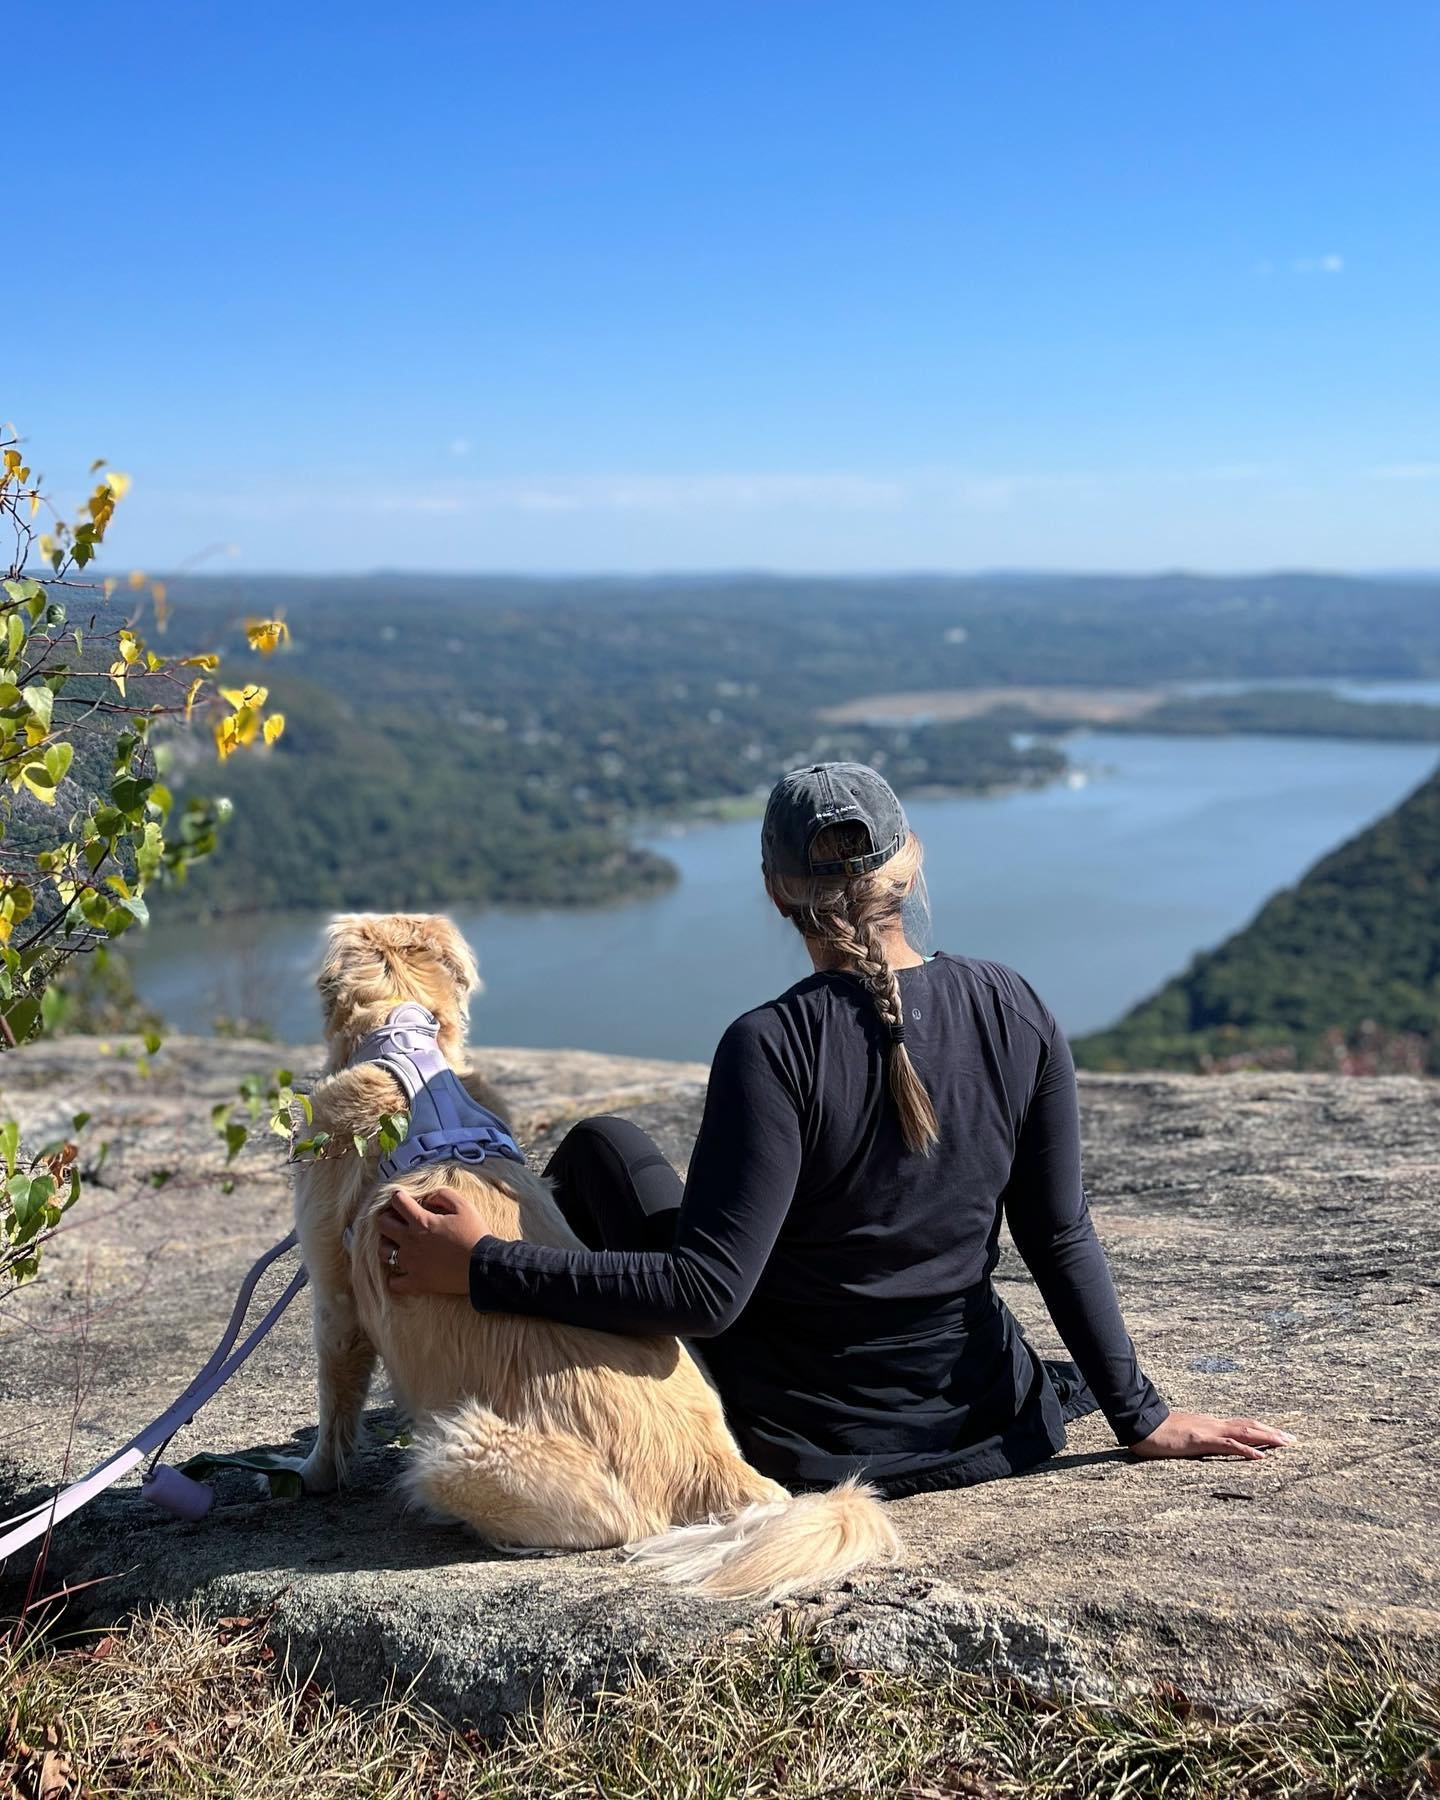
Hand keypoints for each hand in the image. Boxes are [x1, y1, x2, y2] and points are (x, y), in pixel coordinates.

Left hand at [377, 1186, 484, 1296]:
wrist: (484, 1266)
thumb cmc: (475, 1234)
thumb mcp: (464, 1206)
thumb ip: (442, 1195)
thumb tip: (427, 1196)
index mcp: (422, 1222)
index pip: (397, 1202)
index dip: (398, 1197)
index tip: (403, 1199)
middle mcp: (411, 1241)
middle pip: (383, 1225)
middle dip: (388, 1218)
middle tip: (398, 1221)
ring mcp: (411, 1264)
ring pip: (383, 1252)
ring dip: (388, 1245)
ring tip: (398, 1245)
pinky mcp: (417, 1282)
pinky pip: (394, 1282)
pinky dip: (395, 1277)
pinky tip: (403, 1271)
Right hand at [1130, 1410, 1295, 1460]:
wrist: (1139, 1423)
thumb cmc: (1157, 1432)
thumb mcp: (1182, 1436)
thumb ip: (1196, 1439)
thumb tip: (1205, 1445)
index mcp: (1210, 1425)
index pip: (1241, 1425)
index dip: (1262, 1429)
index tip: (1280, 1436)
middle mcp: (1213, 1424)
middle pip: (1249, 1426)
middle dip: (1273, 1432)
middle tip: (1294, 1440)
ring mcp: (1208, 1431)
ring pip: (1244, 1432)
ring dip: (1267, 1438)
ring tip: (1286, 1444)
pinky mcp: (1200, 1440)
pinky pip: (1227, 1445)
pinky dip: (1246, 1450)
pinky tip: (1260, 1456)